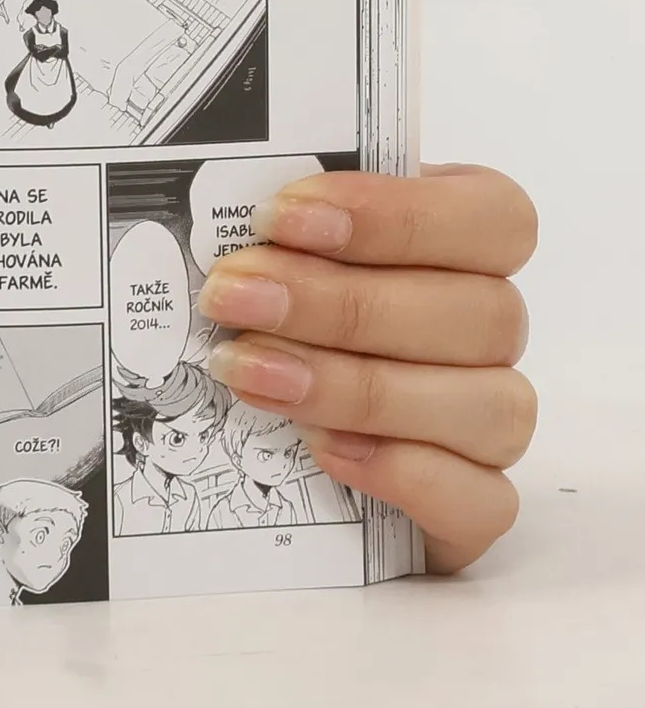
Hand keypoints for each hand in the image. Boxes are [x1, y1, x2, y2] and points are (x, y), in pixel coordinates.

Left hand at [200, 166, 537, 573]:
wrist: (260, 433)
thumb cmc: (270, 308)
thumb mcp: (265, 247)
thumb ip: (268, 221)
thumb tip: (215, 206)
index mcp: (460, 240)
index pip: (491, 213)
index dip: (397, 214)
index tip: (283, 218)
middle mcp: (487, 327)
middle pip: (479, 311)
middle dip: (339, 304)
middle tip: (231, 297)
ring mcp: (489, 418)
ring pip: (486, 403)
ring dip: (357, 388)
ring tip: (249, 374)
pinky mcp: (473, 501)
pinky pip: (482, 499)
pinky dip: (406, 473)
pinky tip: (323, 449)